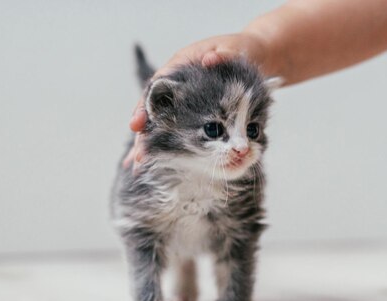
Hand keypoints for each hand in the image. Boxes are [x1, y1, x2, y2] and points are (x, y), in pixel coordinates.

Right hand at [123, 32, 269, 170]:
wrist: (250, 55)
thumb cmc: (238, 50)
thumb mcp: (232, 49)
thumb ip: (223, 54)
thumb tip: (209, 59)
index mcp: (179, 66)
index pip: (155, 88)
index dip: (144, 107)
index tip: (136, 125)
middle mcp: (176, 85)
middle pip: (153, 111)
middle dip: (144, 134)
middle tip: (139, 157)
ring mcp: (183, 100)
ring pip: (159, 123)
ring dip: (148, 143)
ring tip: (137, 165)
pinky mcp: (192, 113)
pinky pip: (174, 130)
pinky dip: (164, 145)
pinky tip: (152, 162)